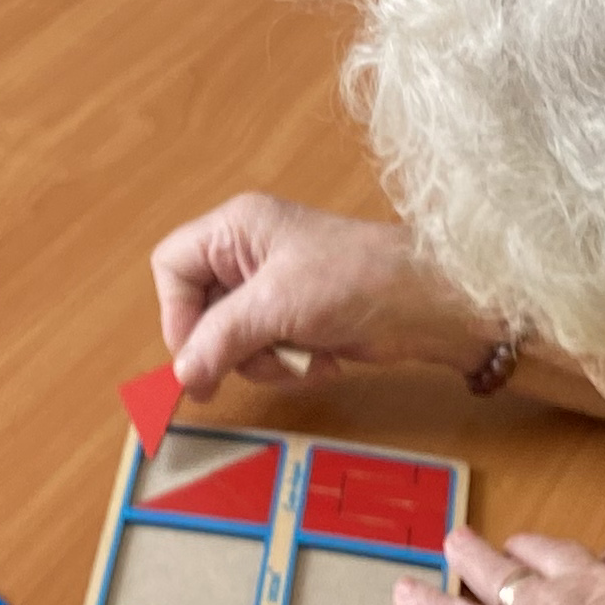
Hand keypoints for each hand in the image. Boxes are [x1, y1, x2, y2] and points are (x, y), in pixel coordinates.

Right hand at [151, 193, 497, 395]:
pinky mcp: (297, 318)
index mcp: (237, 228)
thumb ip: (221, 338)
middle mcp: (248, 253)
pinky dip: (291, 365)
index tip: (199, 354)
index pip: (173, 268)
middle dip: (233, 345)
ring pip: (232, 341)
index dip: (177, 314)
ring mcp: (273, 288)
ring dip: (267, 361)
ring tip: (305, 354)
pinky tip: (324, 356)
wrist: (432, 303)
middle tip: (264, 357)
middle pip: (200, 312)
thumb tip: (181, 376)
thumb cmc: (358, 280)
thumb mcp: (278, 305)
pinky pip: (265, 353)